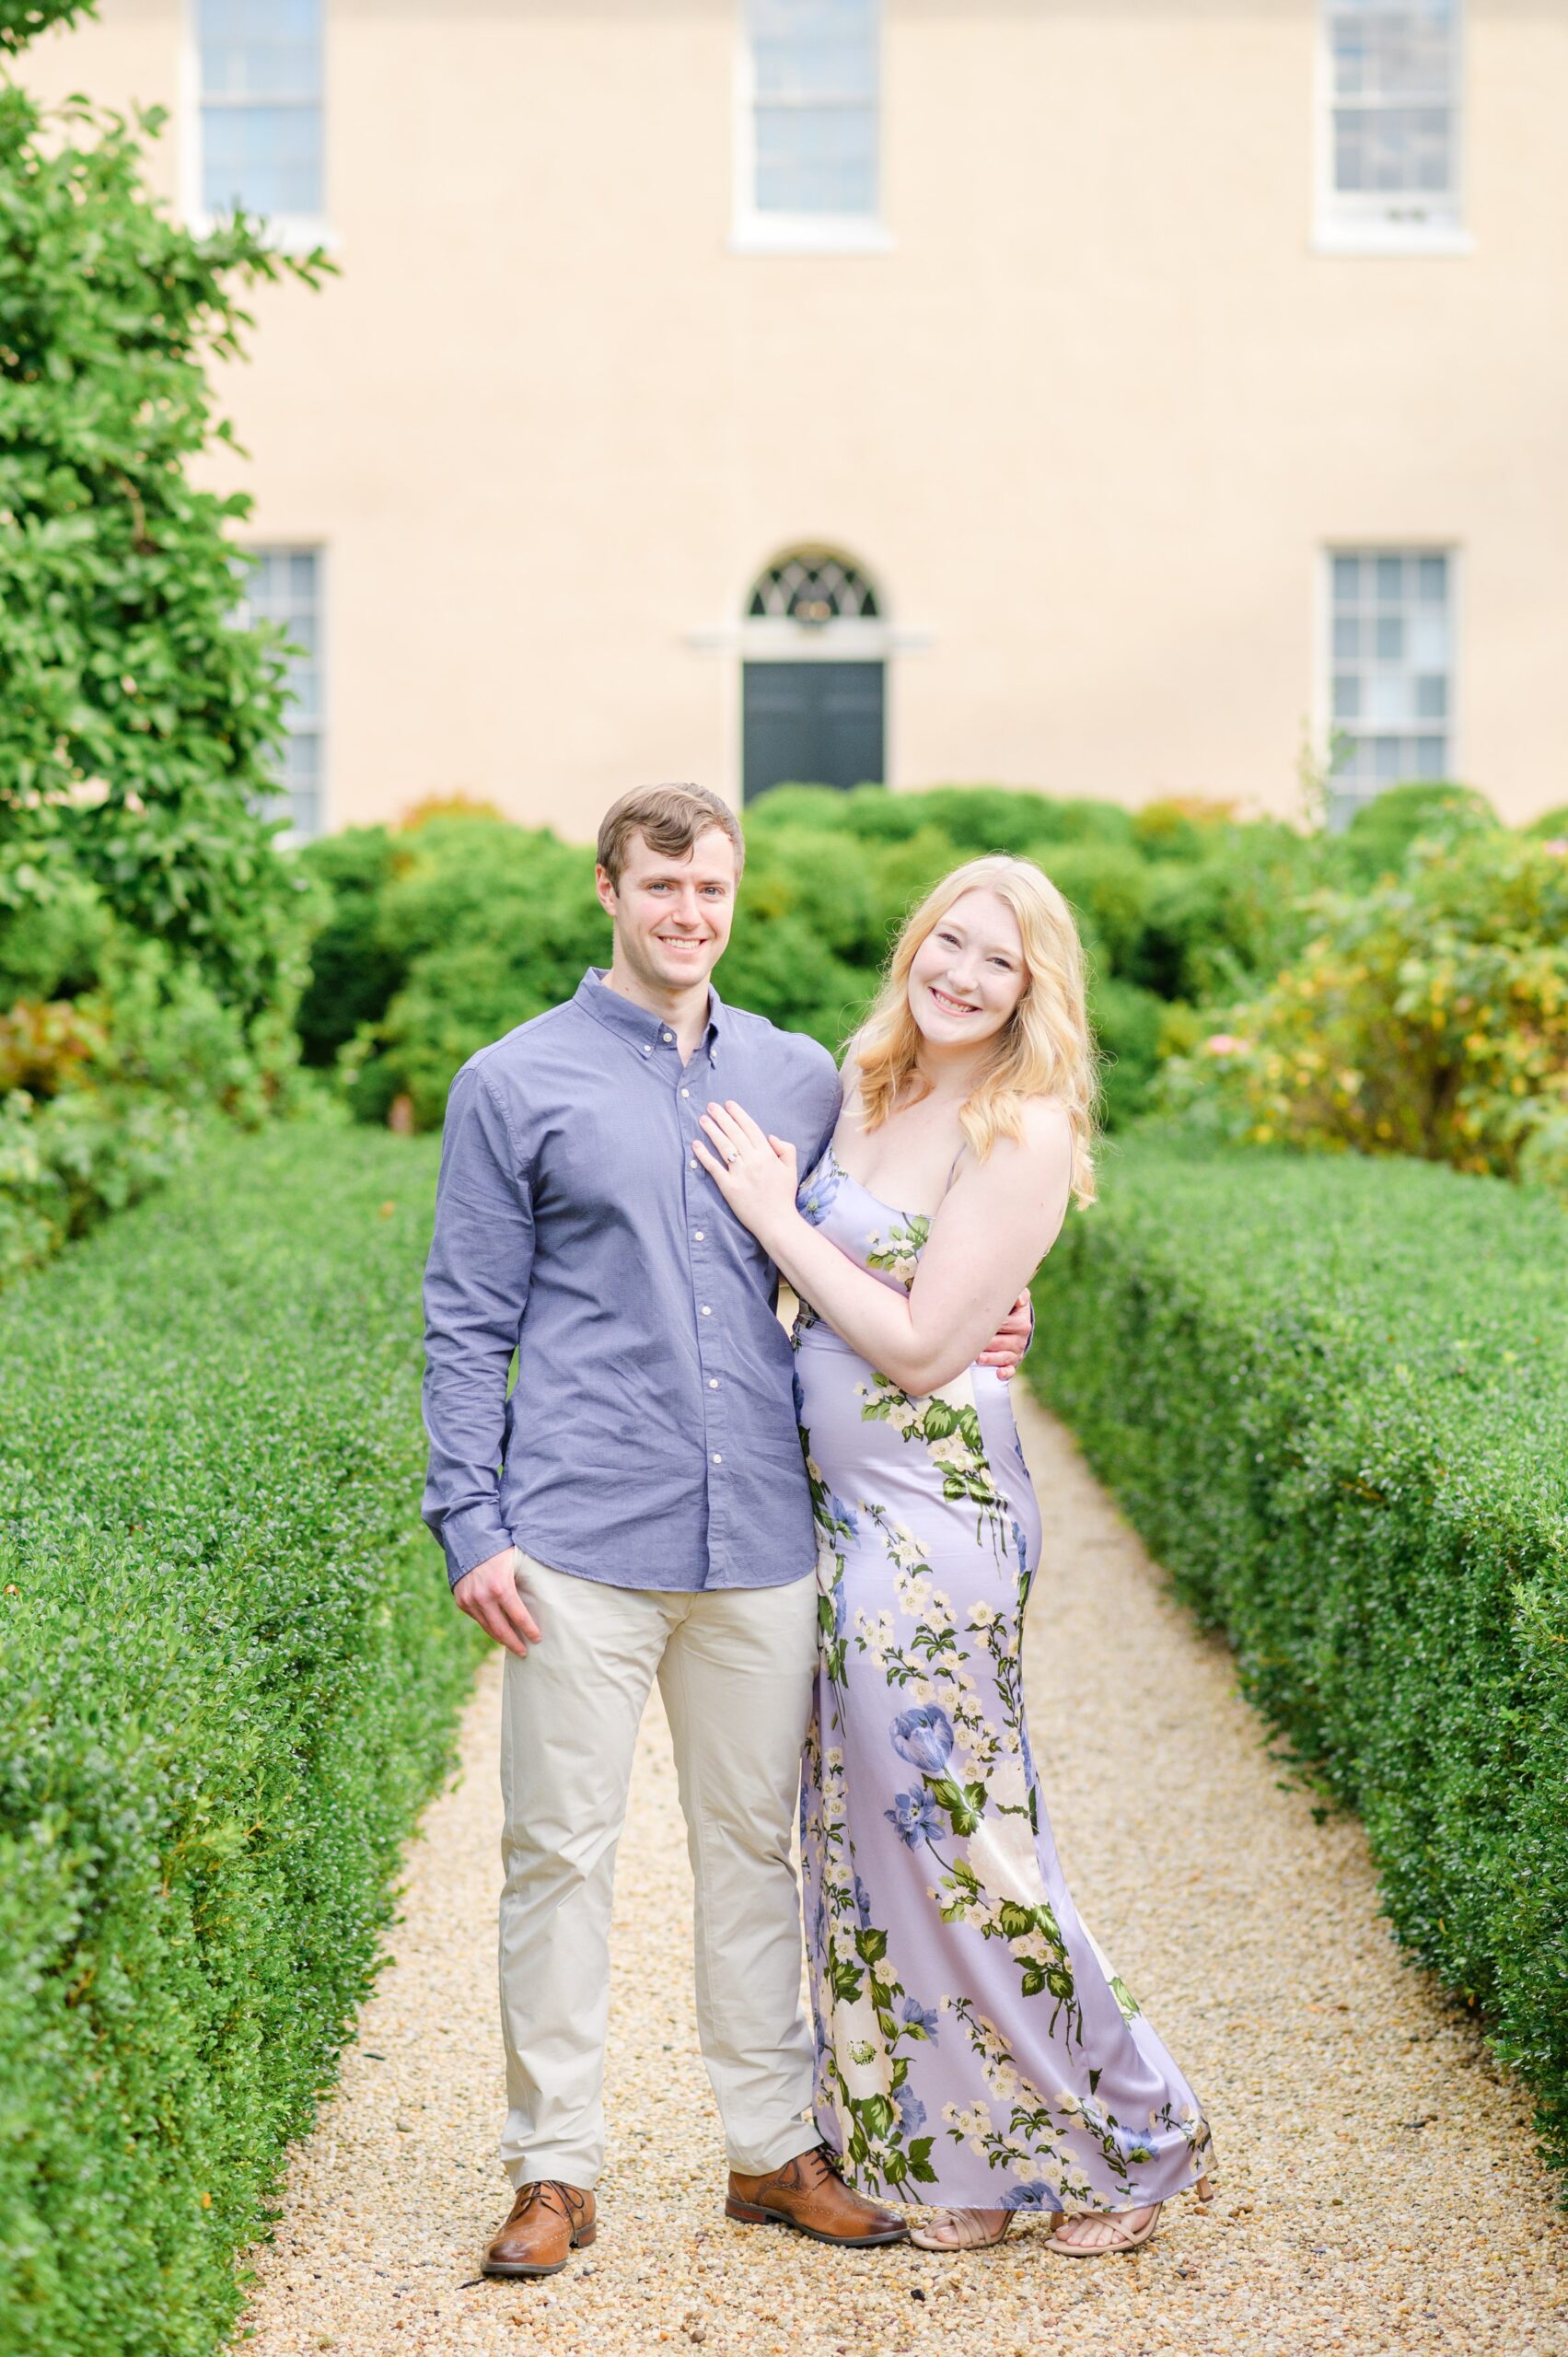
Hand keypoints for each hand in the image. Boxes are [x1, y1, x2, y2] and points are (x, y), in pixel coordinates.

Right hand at [452, 1547, 542, 1659]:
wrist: (468, 1541)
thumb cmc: (499, 1550)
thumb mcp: (515, 1562)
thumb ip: (524, 1581)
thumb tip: (542, 1599)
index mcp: (501, 1587)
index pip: (519, 1617)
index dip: (529, 1630)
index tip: (537, 1639)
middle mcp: (483, 1597)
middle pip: (501, 1630)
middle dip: (515, 1643)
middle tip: (525, 1652)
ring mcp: (470, 1600)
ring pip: (488, 1628)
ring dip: (501, 1639)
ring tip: (513, 1645)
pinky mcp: (462, 1601)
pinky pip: (478, 1619)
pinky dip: (489, 1626)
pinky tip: (498, 1631)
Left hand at [691, 1100, 798, 1245]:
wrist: (777, 1222)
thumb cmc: (784, 1196)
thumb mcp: (792, 1169)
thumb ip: (785, 1149)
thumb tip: (771, 1136)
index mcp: (768, 1155)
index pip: (750, 1128)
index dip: (738, 1115)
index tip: (729, 1104)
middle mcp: (753, 1161)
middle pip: (734, 1134)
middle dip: (722, 1117)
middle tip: (711, 1106)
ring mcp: (740, 1174)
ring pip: (724, 1146)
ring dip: (712, 1130)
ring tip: (703, 1119)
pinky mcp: (729, 1187)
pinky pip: (714, 1168)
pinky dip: (704, 1155)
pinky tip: (696, 1145)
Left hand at [976, 1290, 1031, 1382]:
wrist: (1015, 1321)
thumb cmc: (1009, 1307)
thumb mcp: (1016, 1298)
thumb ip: (1018, 1295)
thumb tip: (1019, 1300)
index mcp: (1022, 1322)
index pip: (1005, 1324)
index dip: (989, 1324)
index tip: (976, 1323)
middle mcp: (1021, 1338)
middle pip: (1001, 1342)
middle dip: (986, 1343)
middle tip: (971, 1342)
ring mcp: (1017, 1352)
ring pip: (1004, 1357)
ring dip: (992, 1359)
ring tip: (979, 1358)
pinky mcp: (1013, 1363)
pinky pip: (1010, 1370)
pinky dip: (1005, 1373)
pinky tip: (997, 1374)